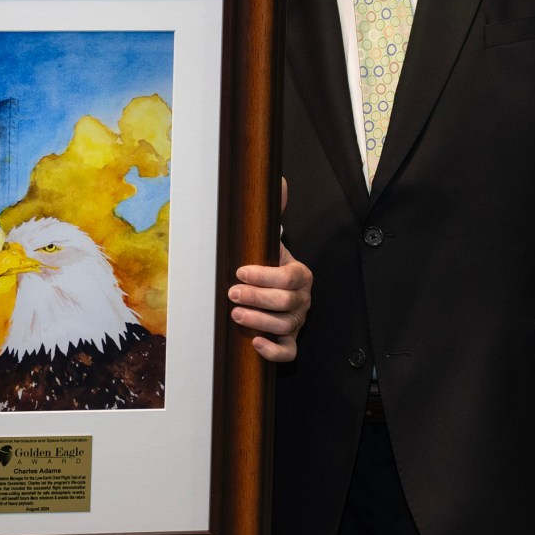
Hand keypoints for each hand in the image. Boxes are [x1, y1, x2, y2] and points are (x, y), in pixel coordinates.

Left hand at [229, 178, 309, 362]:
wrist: (275, 292)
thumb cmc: (268, 265)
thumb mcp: (270, 241)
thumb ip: (273, 214)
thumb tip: (279, 181)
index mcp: (301, 274)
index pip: (289, 276)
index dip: (265, 276)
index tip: (240, 271)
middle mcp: (302, 299)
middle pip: (286, 302)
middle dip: (258, 298)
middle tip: (232, 294)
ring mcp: (297, 322)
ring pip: (285, 327)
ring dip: (260, 322)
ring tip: (235, 315)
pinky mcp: (290, 342)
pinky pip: (288, 353)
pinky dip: (273, 351)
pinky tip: (255, 343)